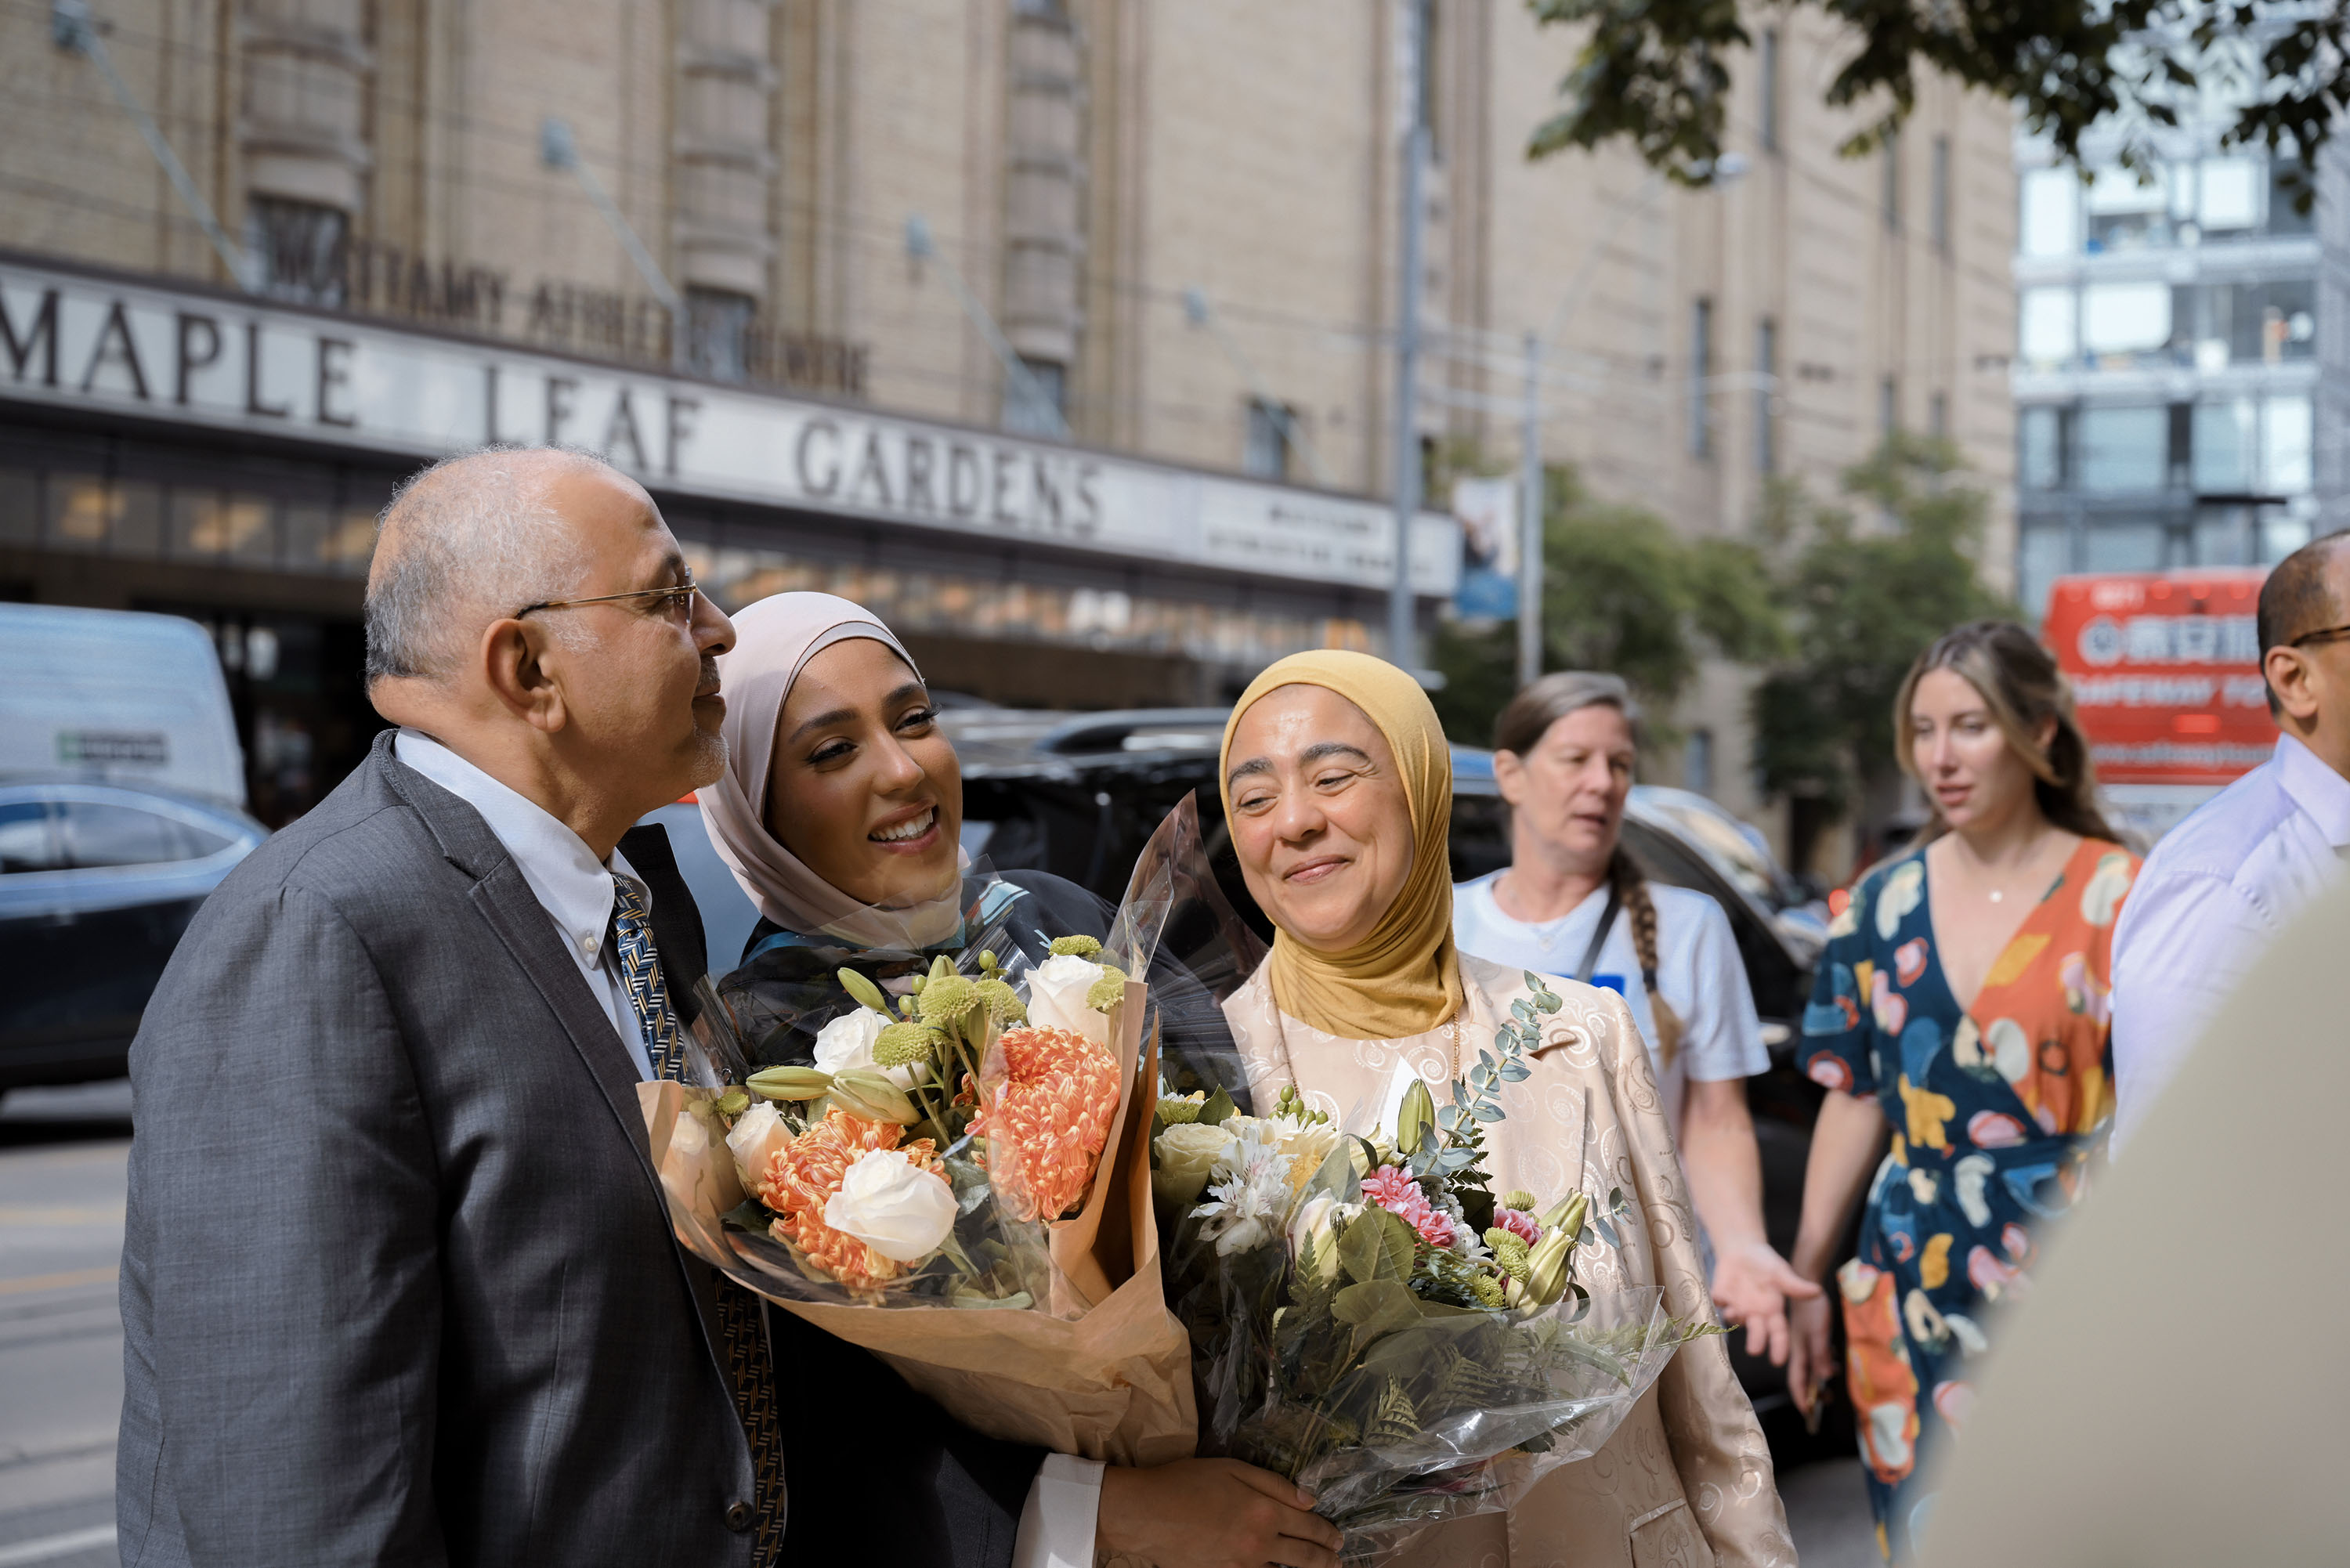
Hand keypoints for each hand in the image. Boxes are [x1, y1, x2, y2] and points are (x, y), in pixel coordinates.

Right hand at [1097, 1457, 1344, 1567]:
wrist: (1146, 1513)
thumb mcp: (1233, 1468)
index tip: (1338, 1537)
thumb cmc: (1187, 1482)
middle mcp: (1259, 1542)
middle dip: (1325, 1558)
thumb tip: (1309, 1500)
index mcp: (1264, 1511)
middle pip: (1304, 1557)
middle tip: (1337, 1558)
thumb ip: (1274, 1485)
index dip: (1327, 1533)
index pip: (1308, 1526)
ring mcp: (1242, 1564)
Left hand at [1709, 1239, 1822, 1366]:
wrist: (1743, 1250)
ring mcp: (1737, 1306)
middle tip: (1754, 1351)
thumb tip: (1818, 1291)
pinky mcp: (1721, 1296)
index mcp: (1772, 1311)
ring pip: (1735, 1319)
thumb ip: (1795, 1285)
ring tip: (1734, 1313)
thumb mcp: (1781, 1273)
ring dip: (1734, 1318)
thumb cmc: (1766, 1263)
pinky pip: (1718, 1302)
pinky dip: (1719, 1301)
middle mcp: (1755, 1313)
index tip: (1779, 1361)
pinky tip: (1719, 1297)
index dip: (1779, 1347)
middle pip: (1756, 1333)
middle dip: (1755, 1342)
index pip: (1778, 1333)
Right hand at [1785, 1289, 1836, 1419]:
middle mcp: (1798, 1349)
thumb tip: (1824, 1377)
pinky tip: (1833, 1359)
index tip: (1808, 1413)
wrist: (1805, 1281)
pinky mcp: (1809, 1334)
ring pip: (1811, 1365)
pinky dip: (1824, 1361)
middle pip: (1804, 1376)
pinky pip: (1816, 1354)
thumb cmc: (1811, 1308)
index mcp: (1797, 1351)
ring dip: (1820, 1376)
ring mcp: (1803, 1341)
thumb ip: (1820, 1355)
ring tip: (1833, 1379)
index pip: (1796, 1381)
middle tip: (1828, 1399)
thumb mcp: (1818, 1333)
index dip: (1801, 1398)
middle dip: (1813, 1391)